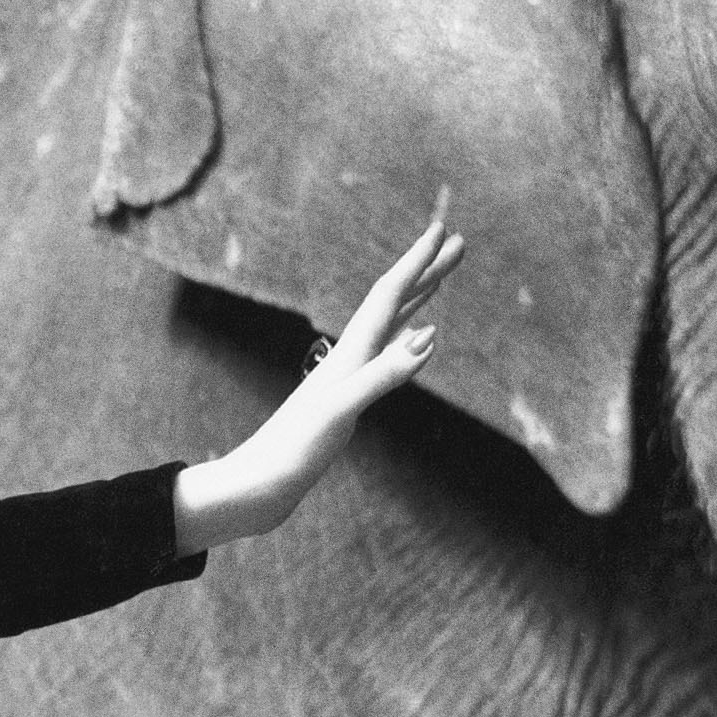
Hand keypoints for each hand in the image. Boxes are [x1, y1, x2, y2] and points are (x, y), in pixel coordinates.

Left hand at [170, 213, 458, 549]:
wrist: (257, 486)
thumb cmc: (293, 452)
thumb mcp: (341, 412)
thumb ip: (381, 375)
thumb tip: (428, 335)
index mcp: (350, 354)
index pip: (389, 295)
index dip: (417, 263)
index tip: (444, 229)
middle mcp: (348, 359)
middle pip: (393, 303)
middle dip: (426, 271)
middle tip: (459, 243)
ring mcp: (347, 379)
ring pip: (389, 326)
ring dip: (417, 299)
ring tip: (440, 278)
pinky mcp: (345, 402)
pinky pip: (383, 357)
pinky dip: (403, 341)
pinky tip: (411, 341)